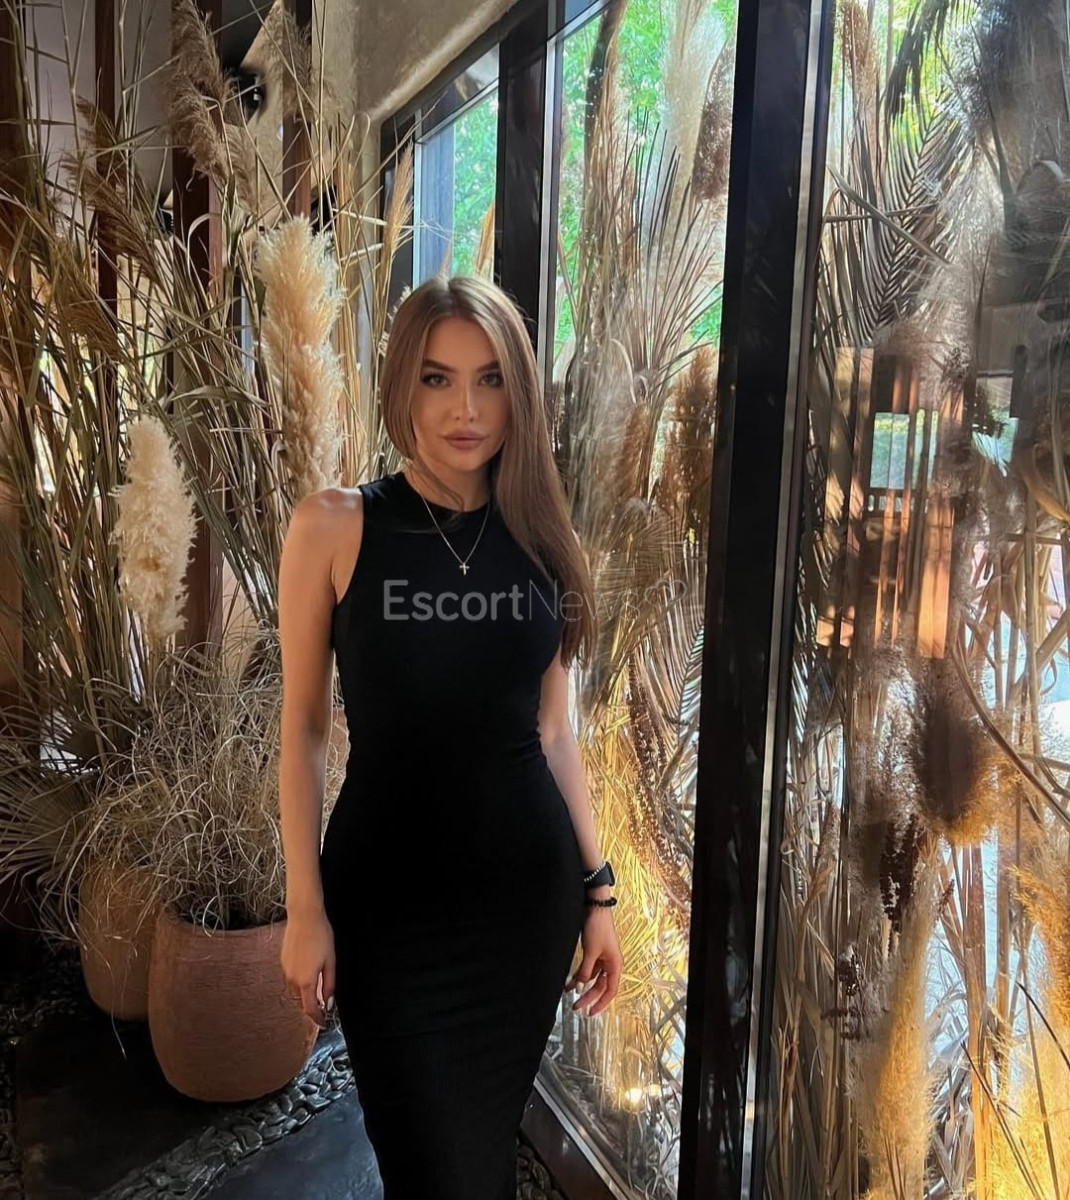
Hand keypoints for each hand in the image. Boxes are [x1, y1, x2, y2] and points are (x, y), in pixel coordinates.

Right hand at [281, 907, 335, 1028]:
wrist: (304, 916)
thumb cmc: (321, 936)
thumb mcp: (330, 961)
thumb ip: (329, 984)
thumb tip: (328, 1002)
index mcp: (305, 981)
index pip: (310, 1009)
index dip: (317, 1018)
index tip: (323, 1023)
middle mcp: (292, 979)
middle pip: (301, 1000)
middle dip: (311, 1005)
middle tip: (323, 1004)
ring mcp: (285, 970)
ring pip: (295, 990)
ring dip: (305, 992)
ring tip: (317, 985)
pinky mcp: (282, 961)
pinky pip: (291, 978)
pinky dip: (299, 981)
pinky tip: (308, 969)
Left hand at [564, 908, 621, 1016]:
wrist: (595, 907)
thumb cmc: (599, 927)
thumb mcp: (591, 952)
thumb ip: (585, 971)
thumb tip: (579, 986)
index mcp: (615, 965)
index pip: (610, 990)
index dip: (601, 1003)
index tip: (590, 1012)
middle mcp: (610, 963)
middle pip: (599, 986)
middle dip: (587, 996)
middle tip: (576, 1007)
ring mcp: (602, 958)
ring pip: (592, 978)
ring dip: (580, 985)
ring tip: (568, 994)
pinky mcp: (594, 952)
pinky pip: (587, 968)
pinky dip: (578, 974)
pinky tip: (569, 981)